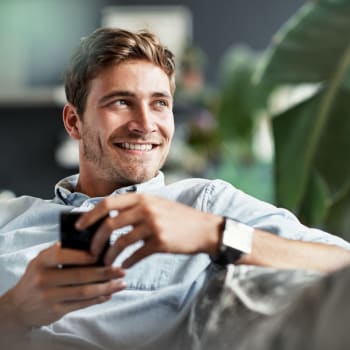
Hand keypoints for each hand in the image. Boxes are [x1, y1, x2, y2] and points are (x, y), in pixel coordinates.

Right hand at [1, 243, 124, 333]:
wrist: (18, 307)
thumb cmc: (37, 277)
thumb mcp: (42, 260)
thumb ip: (60, 251)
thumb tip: (89, 242)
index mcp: (42, 261)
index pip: (64, 255)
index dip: (84, 255)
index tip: (102, 253)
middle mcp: (44, 279)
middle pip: (80, 275)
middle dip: (104, 272)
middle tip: (120, 270)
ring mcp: (49, 297)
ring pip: (84, 292)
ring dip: (106, 288)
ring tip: (121, 283)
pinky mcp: (55, 311)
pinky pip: (81, 304)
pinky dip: (98, 299)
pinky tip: (110, 293)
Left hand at [76, 193, 223, 267]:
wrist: (204, 229)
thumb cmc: (178, 217)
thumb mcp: (158, 204)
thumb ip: (136, 207)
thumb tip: (110, 218)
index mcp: (142, 198)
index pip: (108, 204)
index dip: (90, 215)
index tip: (79, 227)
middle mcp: (146, 209)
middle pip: (109, 224)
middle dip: (95, 240)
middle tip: (91, 252)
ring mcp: (153, 226)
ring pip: (120, 242)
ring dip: (109, 255)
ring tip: (106, 263)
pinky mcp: (160, 242)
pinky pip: (135, 255)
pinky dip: (126, 262)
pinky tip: (124, 266)